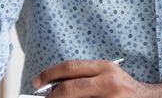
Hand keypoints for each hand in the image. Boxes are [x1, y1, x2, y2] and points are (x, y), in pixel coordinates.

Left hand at [34, 60, 161, 97]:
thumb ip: (85, 77)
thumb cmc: (124, 89)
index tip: (37, 81)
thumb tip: (55, 85)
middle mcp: (107, 81)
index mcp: (104, 67)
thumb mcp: (106, 75)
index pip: (70, 67)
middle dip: (52, 95)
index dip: (49, 74)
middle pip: (70, 87)